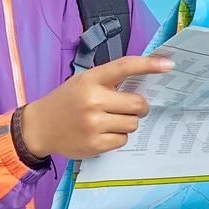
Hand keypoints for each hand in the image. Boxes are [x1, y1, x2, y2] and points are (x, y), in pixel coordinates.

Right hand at [19, 55, 172, 159]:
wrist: (40, 127)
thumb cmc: (67, 101)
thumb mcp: (83, 82)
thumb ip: (109, 80)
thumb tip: (145, 80)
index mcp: (91, 79)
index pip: (125, 67)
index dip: (149, 64)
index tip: (168, 64)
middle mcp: (92, 100)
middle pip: (137, 104)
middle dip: (138, 107)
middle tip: (129, 107)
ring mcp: (93, 124)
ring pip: (133, 124)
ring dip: (126, 123)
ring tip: (108, 121)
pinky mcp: (95, 144)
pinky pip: (123, 140)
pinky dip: (117, 137)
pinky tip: (101, 133)